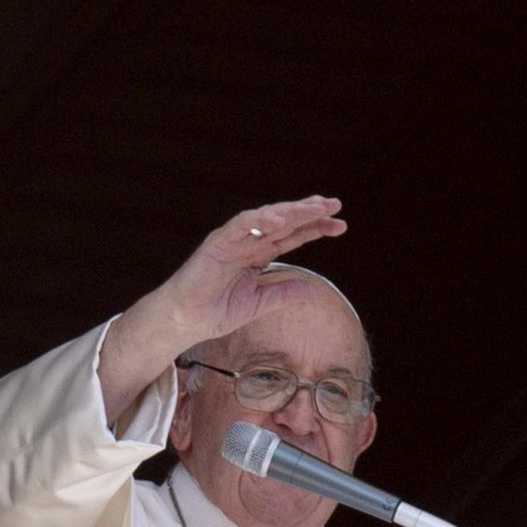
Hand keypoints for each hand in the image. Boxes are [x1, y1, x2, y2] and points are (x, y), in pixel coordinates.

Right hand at [149, 197, 347, 342]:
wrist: (186, 321)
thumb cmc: (216, 312)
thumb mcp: (261, 304)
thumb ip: (286, 293)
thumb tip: (317, 290)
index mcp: (259, 255)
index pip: (292, 236)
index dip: (316, 229)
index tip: (340, 225)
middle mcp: (248, 242)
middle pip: (284, 222)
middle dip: (310, 212)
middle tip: (335, 205)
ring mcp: (233, 240)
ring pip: (266, 217)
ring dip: (291, 211)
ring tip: (314, 207)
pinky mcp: (217, 242)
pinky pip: (240, 225)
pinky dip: (258, 220)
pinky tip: (279, 219)